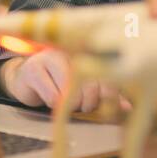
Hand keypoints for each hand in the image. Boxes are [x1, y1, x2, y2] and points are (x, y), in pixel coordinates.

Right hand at [0, 50, 128, 113]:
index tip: (105, 105)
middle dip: (88, 104)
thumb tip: (129, 107)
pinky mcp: (35, 68)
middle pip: (91, 87)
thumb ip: (108, 94)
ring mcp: (53, 56)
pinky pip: (52, 97)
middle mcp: (72, 50)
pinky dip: (52, 103)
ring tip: (64, 99)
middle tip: (82, 105)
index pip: (109, 76)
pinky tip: (48, 95)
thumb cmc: (61, 82)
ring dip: (69, 105)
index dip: (109, 96)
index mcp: (90, 51)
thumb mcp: (87, 86)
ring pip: (71, 94)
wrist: (26, 77)